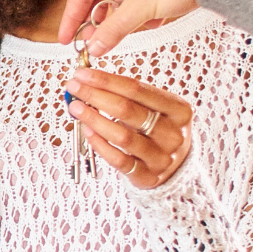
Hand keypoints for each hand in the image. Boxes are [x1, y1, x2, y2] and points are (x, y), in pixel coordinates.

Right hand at [57, 0, 214, 53]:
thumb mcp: (138, 10)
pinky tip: (145, 26)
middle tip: (90, 45)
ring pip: (121, 0)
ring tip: (114, 41)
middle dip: (96, 23)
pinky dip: (139, 14)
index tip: (66, 40)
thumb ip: (111, 30)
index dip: (72, 19)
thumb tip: (94, 47)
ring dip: (118, 21)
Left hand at [66, 69, 194, 188]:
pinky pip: (119, 160)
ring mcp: (161, 157)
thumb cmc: (159, 130)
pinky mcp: (147, 176)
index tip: (83, 74)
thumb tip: (89, 82)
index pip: (136, 89)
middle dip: (95, 96)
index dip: (106, 80)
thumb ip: (128, 96)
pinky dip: (100, 145)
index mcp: (178, 109)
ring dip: (94, 119)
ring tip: (76, 108)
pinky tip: (88, 131)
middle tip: (74, 87)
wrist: (177, 166)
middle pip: (128, 110)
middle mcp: (172, 133)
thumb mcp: (155, 108)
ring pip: (122, 136)